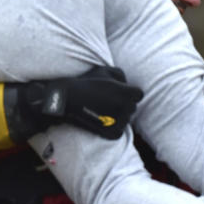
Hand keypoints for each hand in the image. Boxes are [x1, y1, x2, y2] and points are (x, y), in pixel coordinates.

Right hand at [7, 65, 141, 140]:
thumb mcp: (102, 70)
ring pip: (125, 120)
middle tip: (103, 102)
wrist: (66, 100)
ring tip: (99, 110)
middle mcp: (127, 108)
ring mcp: (120, 122)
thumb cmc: (84, 83)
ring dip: (116, 116)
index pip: (138, 94)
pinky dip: (110, 129)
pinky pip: (117, 132)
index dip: (128, 93)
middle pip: (131, 107)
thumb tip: (126, 83)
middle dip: (121, 104)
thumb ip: (120, 74)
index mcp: (127, 93)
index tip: (116, 93)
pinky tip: (98, 121)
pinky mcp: (113, 133)